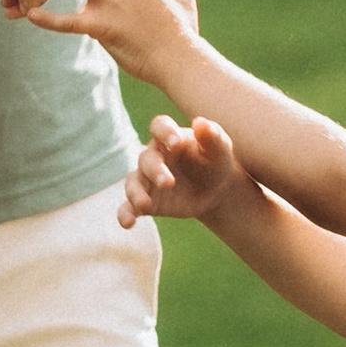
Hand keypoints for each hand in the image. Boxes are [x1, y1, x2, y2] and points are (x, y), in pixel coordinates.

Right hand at [119, 113, 250, 229]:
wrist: (216, 189)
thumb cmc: (215, 160)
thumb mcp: (220, 148)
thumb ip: (211, 135)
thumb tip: (200, 123)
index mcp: (170, 137)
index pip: (160, 127)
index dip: (165, 133)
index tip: (175, 144)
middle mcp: (154, 157)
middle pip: (147, 159)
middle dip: (155, 171)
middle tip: (168, 182)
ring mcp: (147, 180)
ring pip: (133, 183)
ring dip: (136, 193)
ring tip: (144, 204)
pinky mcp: (147, 202)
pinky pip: (129, 207)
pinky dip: (125, 214)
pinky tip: (127, 223)